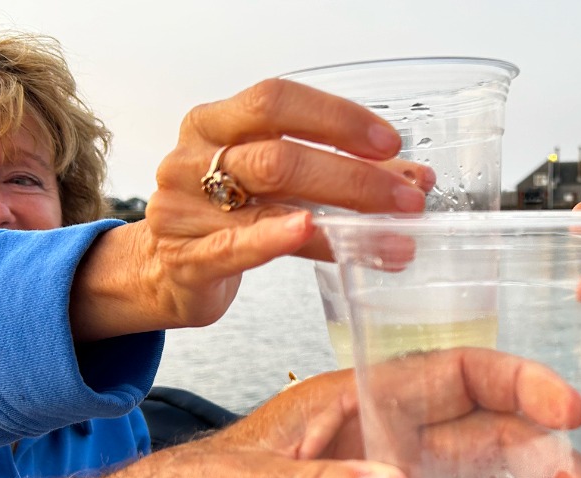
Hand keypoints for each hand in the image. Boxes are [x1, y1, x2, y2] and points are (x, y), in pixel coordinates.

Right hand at [70, 79, 434, 340]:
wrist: (164, 272)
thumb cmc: (226, 216)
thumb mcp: (277, 186)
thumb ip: (340, 174)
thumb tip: (416, 179)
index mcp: (214, 124)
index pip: (275, 100)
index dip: (336, 118)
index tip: (389, 142)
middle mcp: (193, 159)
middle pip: (279, 154)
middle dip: (354, 176)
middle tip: (408, 199)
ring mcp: (184, 209)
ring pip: (269, 202)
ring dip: (342, 219)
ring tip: (395, 236)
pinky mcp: (187, 259)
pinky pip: (237, 246)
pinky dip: (279, 239)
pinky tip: (314, 233)